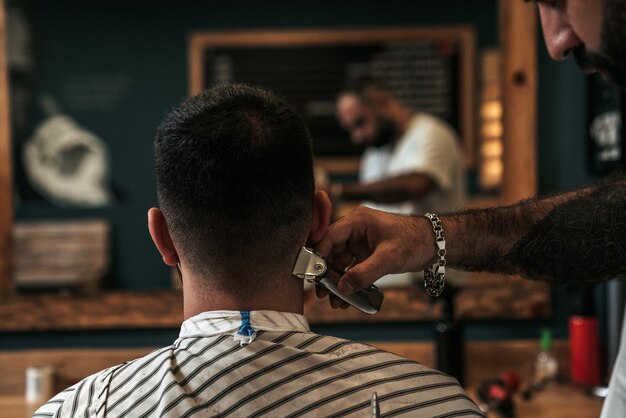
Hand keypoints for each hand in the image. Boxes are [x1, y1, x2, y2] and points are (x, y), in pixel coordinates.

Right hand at [315, 206, 436, 296]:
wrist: (435, 244)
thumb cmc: (414, 240)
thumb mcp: (388, 258)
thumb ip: (364, 273)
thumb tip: (342, 288)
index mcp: (357, 221)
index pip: (329, 236)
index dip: (319, 256)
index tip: (315, 276)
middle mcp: (355, 229)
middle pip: (332, 251)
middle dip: (327, 274)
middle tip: (323, 294)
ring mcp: (360, 241)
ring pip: (340, 262)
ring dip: (337, 281)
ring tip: (335, 302)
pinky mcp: (367, 253)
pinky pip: (352, 268)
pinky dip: (349, 282)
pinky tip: (347, 297)